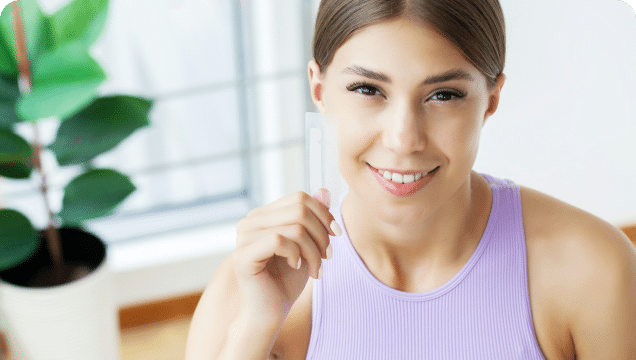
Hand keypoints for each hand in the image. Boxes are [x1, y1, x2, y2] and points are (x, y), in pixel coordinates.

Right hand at [230, 188, 339, 325]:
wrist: (271, 313)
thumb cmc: (288, 280)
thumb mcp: (308, 245)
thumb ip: (314, 217)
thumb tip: (325, 190)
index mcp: (264, 215)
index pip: (299, 197)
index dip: (323, 214)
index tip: (335, 235)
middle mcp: (250, 221)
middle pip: (300, 209)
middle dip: (321, 234)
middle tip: (327, 257)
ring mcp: (244, 237)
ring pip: (294, 226)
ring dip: (313, 250)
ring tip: (316, 268)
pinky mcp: (243, 255)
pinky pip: (279, 240)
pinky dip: (297, 255)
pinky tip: (297, 267)